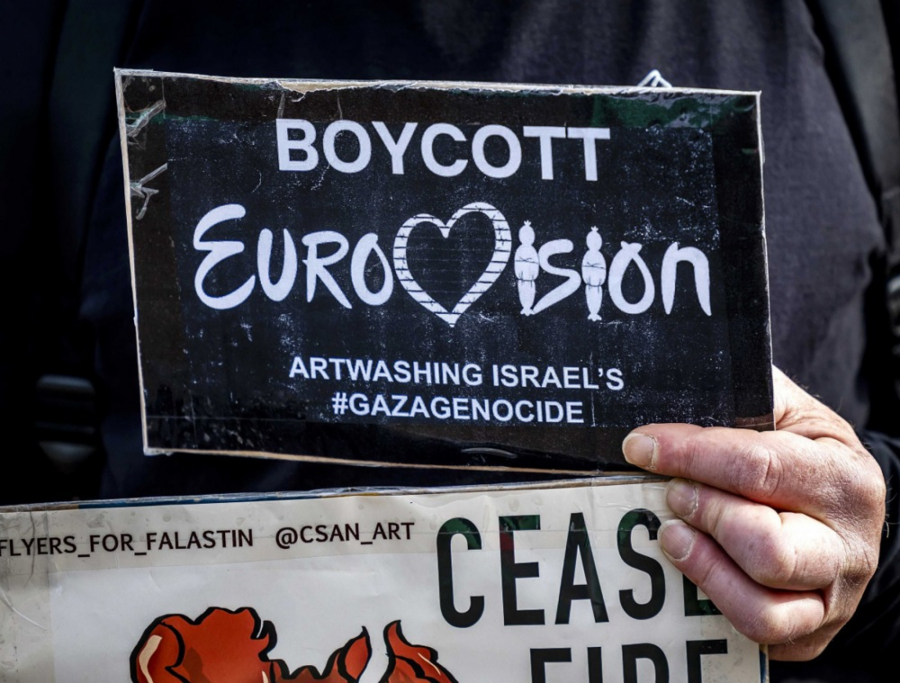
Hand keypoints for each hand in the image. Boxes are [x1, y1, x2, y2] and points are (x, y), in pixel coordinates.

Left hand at [622, 366, 885, 659]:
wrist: (843, 507)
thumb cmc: (800, 451)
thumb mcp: (785, 411)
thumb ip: (738, 399)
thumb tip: (666, 386)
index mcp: (843, 477)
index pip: (758, 466)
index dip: (689, 455)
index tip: (640, 446)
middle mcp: (848, 545)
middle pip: (765, 545)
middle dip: (703, 512)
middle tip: (670, 492)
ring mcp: (832, 598)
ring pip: (762, 605)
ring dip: (702, 565)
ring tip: (672, 533)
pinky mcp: (809, 633)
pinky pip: (756, 633)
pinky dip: (711, 598)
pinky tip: (689, 563)